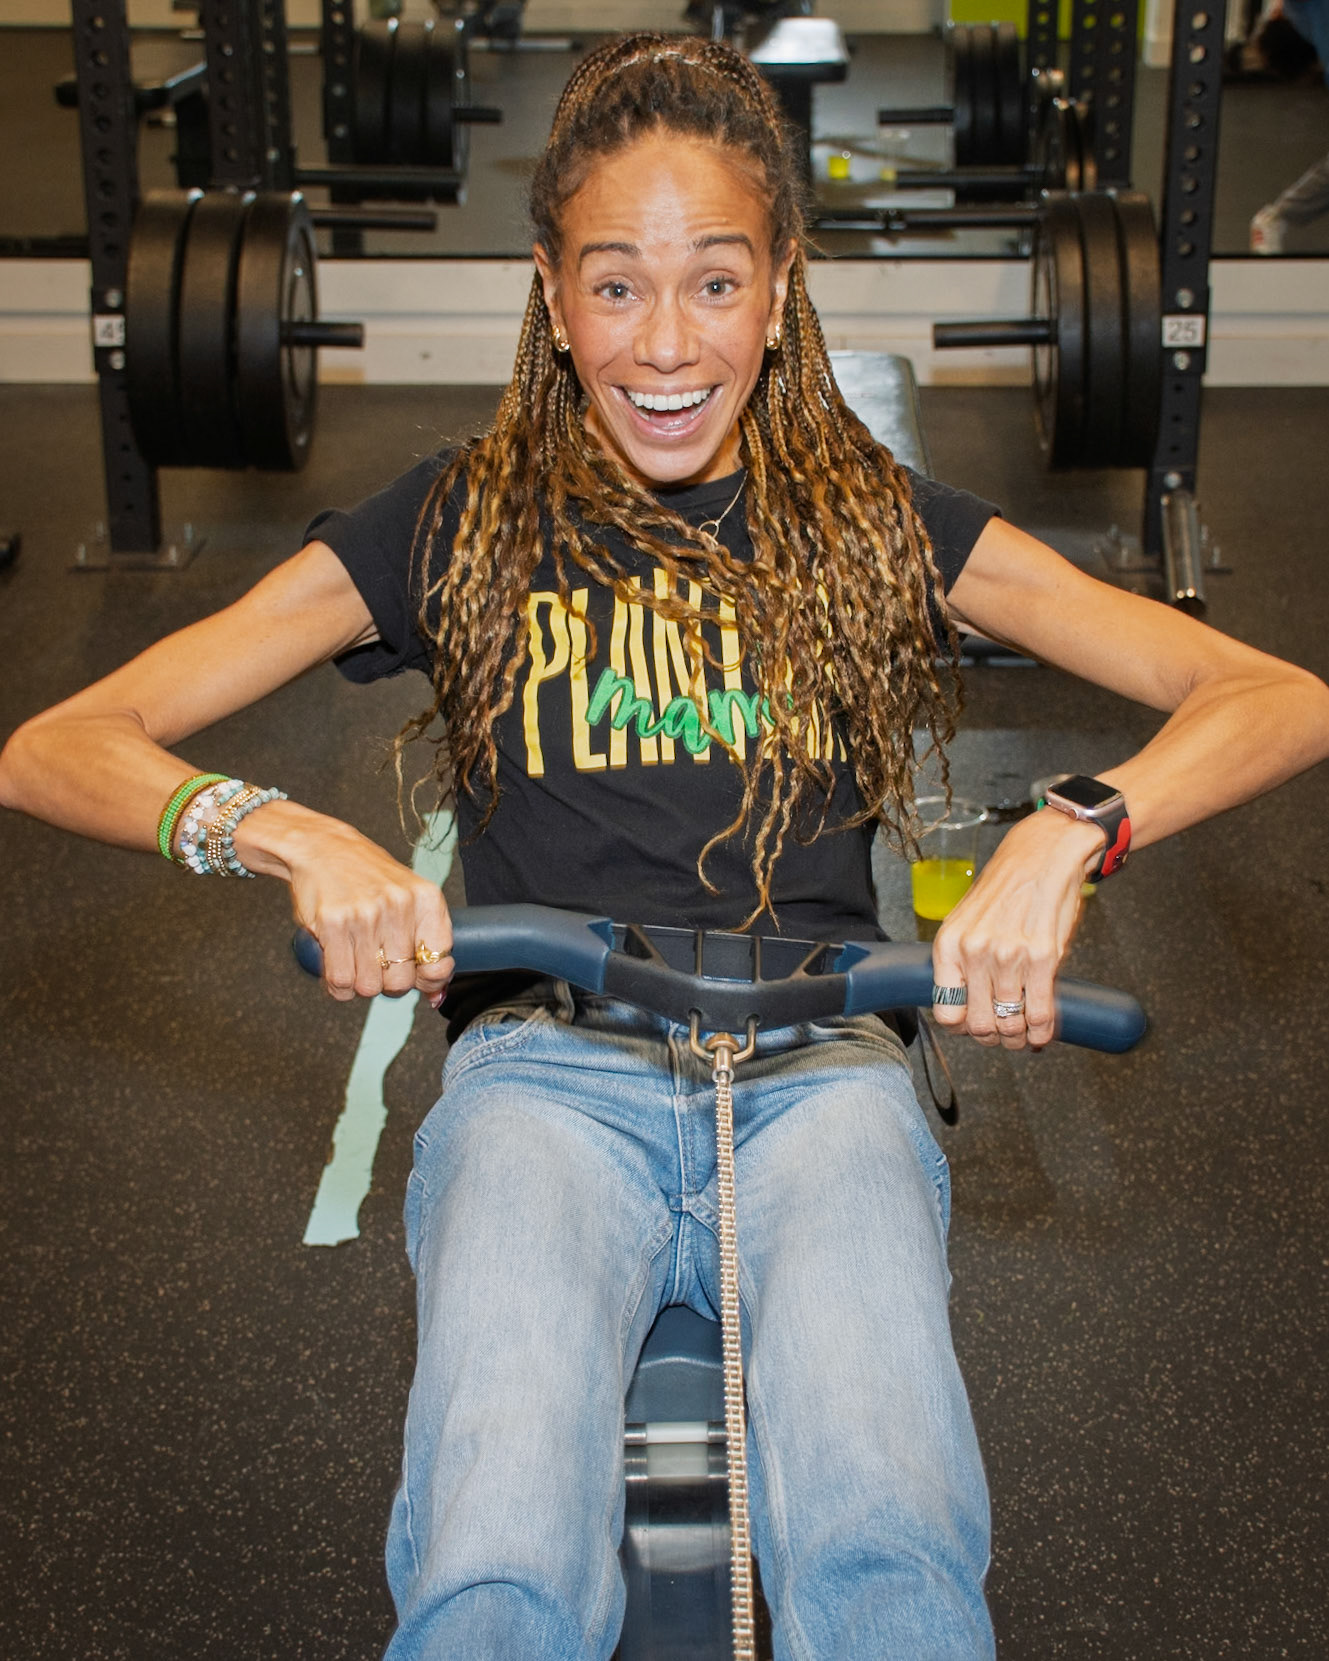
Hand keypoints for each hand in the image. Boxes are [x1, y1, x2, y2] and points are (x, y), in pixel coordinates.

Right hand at [234, 802, 454, 1004]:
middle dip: (388, 983)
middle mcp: (399, 905)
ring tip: (357, 962)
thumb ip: (426, 945)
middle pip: (401, 982)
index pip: (438, 963)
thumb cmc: (370, 880)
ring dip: (361, 984)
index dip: (427, 980)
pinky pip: (341, 980)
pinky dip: (339, 986)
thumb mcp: (409, 900)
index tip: (416, 974)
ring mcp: (365, 914)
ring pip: (369, 986)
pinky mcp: (332, 922)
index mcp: (426, 899)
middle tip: (378, 964)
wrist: (325, 849)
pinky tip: (339, 967)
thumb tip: (437, 998)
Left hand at [927, 807, 1104, 1050]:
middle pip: (979, 1025)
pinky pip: (1040, 1013)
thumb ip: (962, 958)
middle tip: (1003, 1036)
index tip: (973, 1027)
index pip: (946, 1012)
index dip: (962, 1028)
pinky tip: (1042, 1033)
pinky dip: (1042, 1032)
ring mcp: (1009, 957)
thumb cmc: (1006, 887)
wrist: (1043, 855)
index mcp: (949, 944)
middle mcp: (975, 953)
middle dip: (992, 1039)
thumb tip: (966, 1000)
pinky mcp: (1043, 958)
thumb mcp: (967, 920)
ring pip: (1010, 1023)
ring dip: (1019, 1038)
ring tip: (1024, 1036)